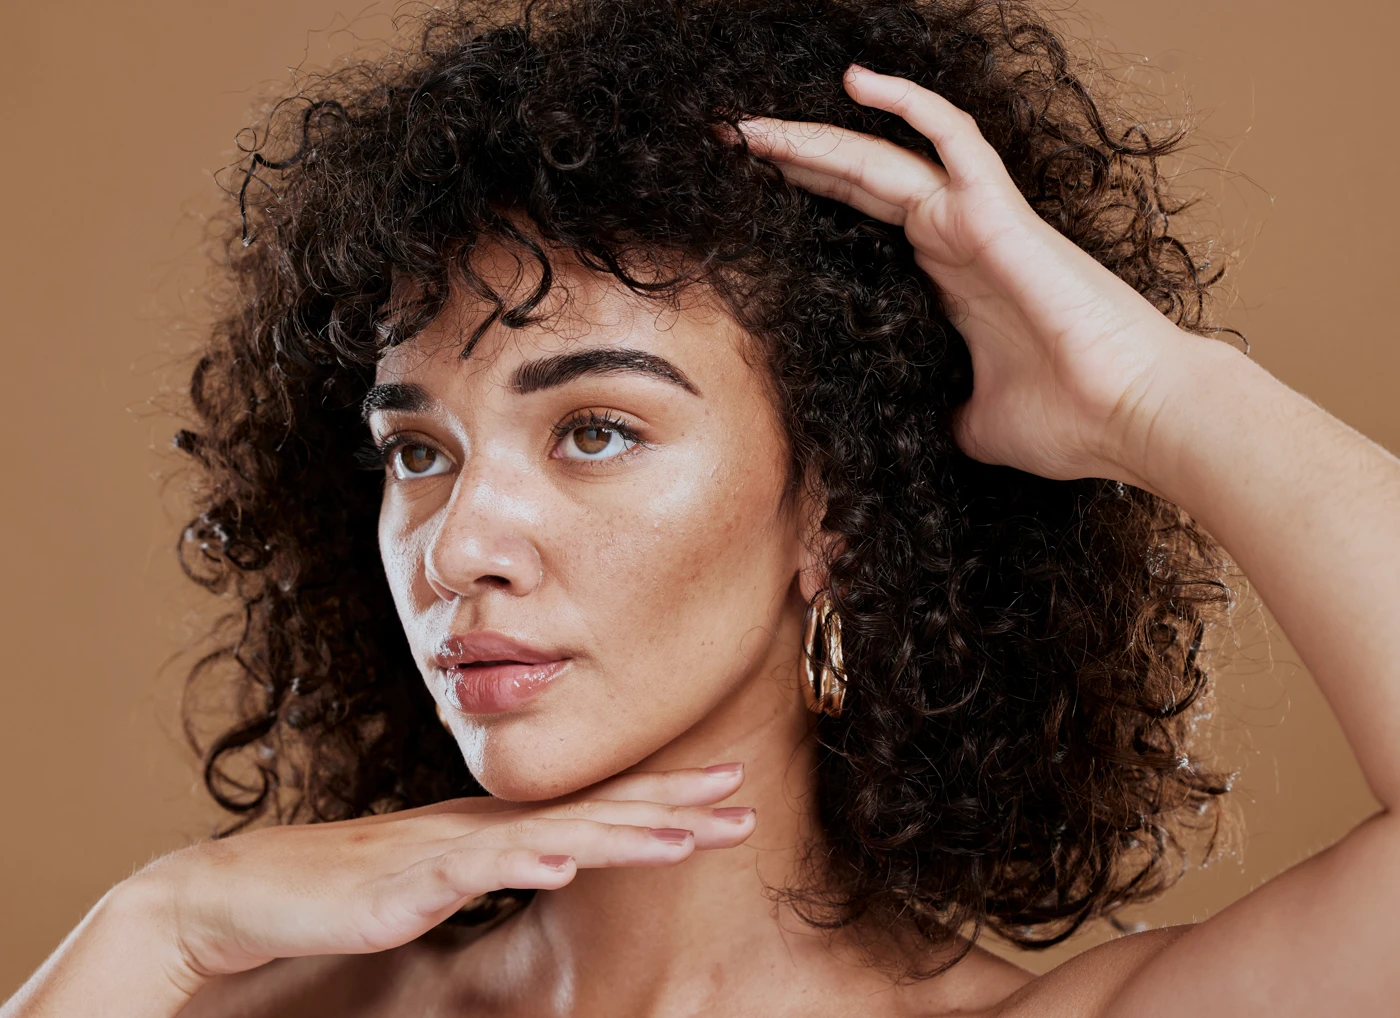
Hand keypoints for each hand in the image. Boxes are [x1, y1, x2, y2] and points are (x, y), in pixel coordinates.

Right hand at [123, 763, 753, 990]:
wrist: (254, 891)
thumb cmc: (350, 890)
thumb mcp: (440, 880)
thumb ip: (497, 869)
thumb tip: (555, 863)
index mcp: (498, 830)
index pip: (596, 808)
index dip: (662, 798)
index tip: (725, 794)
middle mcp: (484, 830)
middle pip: (594, 812)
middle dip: (671, 806)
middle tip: (742, 801)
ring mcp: (448, 852)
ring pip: (551, 835)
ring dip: (622, 833)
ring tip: (686, 834)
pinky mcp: (408, 884)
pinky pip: (473, 873)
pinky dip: (521, 865)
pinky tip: (564, 864)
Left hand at [733, 64, 1204, 485]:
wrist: (1130, 417)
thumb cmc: (1067, 420)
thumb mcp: (976, 423)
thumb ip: (942, 410)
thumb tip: (924, 430)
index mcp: (947, 282)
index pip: (863, 223)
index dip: (809, 201)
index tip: (750, 193)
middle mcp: (957, 241)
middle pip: (860, 182)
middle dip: (795, 163)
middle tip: (733, 145)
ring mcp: (977, 220)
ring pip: (885, 157)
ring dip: (819, 139)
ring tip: (755, 127)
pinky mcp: (999, 212)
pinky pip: (952, 137)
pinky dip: (908, 104)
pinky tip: (854, 81)